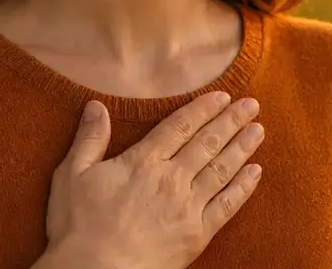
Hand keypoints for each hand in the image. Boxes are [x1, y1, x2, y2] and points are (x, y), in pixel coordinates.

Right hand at [41, 92, 264, 268]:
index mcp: (144, 161)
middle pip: (207, 143)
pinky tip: (255, 172)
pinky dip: (243, 188)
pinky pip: (227, 206)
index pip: (180, 126)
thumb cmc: (78, 228)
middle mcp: (172, 178)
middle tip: (252, 105)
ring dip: (242, 147)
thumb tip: (96, 105)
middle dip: (231, 121)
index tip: (223, 97)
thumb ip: (89, 139)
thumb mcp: (72, 176)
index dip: (203, 109)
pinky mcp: (198, 234)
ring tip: (259, 130)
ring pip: (221, 169)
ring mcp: (188, 206)